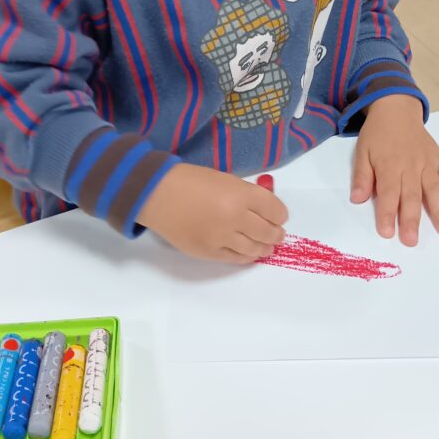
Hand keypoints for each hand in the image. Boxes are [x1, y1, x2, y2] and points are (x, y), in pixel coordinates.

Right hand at [136, 163, 287, 263]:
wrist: (157, 195)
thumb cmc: (191, 181)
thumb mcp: (225, 179)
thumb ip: (246, 194)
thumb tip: (265, 208)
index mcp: (241, 194)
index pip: (275, 210)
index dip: (281, 215)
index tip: (280, 217)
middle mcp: (235, 218)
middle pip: (268, 232)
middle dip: (276, 233)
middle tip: (277, 234)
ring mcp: (222, 238)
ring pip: (255, 249)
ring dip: (265, 247)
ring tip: (267, 246)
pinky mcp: (209, 253)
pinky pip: (236, 258)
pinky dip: (246, 256)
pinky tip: (250, 253)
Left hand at [351, 95, 438, 246]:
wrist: (397, 109)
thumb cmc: (377, 134)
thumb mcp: (362, 152)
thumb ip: (362, 177)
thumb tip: (357, 199)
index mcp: (389, 166)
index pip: (388, 193)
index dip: (387, 213)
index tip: (387, 232)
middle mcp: (410, 166)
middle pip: (412, 195)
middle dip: (412, 219)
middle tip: (412, 240)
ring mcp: (427, 162)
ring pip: (435, 188)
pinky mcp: (438, 159)